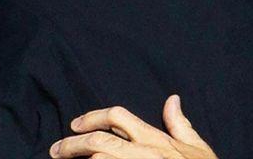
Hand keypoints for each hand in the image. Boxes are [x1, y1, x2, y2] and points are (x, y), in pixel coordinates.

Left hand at [50, 95, 216, 158]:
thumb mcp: (196, 148)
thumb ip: (180, 124)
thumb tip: (172, 100)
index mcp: (156, 139)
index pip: (117, 116)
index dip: (92, 117)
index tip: (75, 124)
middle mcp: (144, 153)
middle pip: (99, 141)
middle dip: (72, 144)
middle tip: (57, 150)